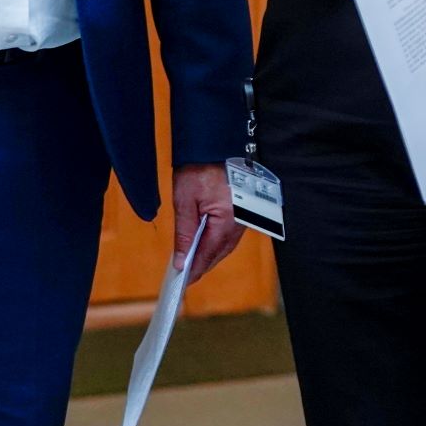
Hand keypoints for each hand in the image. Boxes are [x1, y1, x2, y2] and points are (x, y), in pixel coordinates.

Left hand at [171, 163, 243, 286]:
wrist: (212, 144)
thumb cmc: (198, 168)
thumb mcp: (184, 201)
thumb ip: (183, 234)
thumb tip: (180, 261)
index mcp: (227, 219)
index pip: (210, 253)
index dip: (196, 269)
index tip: (182, 281)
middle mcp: (241, 220)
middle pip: (221, 252)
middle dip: (203, 265)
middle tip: (185, 276)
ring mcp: (244, 215)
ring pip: (227, 244)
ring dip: (210, 254)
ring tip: (192, 262)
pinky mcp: (244, 210)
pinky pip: (230, 233)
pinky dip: (217, 242)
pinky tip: (205, 245)